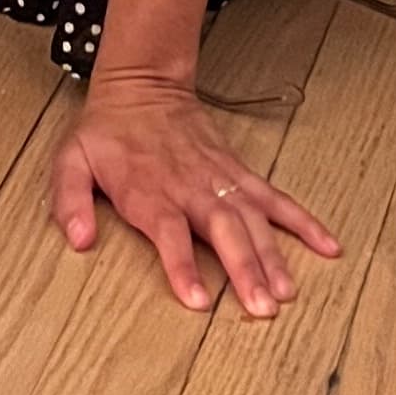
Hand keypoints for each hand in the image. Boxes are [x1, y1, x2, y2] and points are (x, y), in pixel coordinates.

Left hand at [50, 73, 340, 314]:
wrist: (142, 87)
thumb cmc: (108, 132)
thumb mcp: (71, 161)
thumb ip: (69, 202)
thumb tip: (78, 239)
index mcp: (150, 190)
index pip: (169, 232)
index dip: (183, 265)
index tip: (197, 299)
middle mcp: (190, 187)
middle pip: (223, 230)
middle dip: (244, 269)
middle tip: (262, 306)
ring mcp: (220, 179)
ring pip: (253, 219)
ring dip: (273, 255)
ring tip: (287, 290)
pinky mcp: (239, 173)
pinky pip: (276, 197)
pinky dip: (303, 221)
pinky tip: (326, 244)